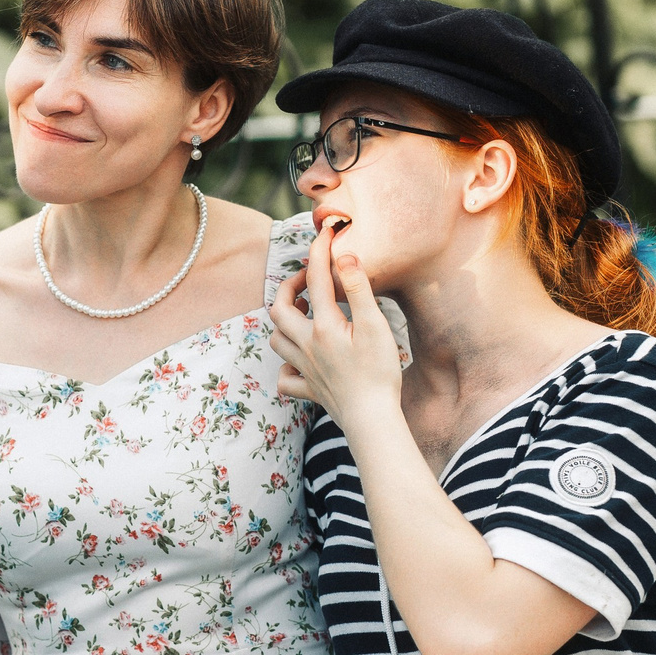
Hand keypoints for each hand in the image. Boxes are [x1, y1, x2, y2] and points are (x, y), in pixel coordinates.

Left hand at [268, 223, 405, 428]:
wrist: (372, 420)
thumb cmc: (379, 374)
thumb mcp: (376, 326)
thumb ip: (359, 290)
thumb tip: (345, 257)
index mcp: (324, 326)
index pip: (317, 280)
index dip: (320, 253)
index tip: (326, 234)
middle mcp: (307, 346)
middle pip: (278, 309)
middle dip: (289, 288)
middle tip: (308, 280)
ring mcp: (305, 369)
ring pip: (276, 341)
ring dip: (283, 323)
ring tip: (302, 313)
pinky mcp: (310, 391)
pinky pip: (286, 379)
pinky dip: (287, 367)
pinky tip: (299, 362)